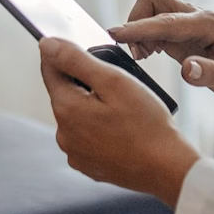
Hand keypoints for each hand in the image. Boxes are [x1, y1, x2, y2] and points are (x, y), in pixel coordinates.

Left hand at [40, 38, 198, 202]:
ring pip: (77, 116)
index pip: (50, 69)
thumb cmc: (146, 125)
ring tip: (122, 108)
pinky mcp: (88, 165)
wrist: (168, 169)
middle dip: (84, 83)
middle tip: (115, 83)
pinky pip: (87, 137)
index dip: (64, 53)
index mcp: (66, 109)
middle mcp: (63, 134)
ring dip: (92, 106)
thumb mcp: (113, 81)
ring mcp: (75, 153)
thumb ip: (76, 60)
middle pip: (65, 93)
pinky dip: (99, 128)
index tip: (82, 48)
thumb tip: (46, 44)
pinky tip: (121, 129)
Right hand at [109, 0, 213, 143]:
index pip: (165, 20)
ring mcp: (189, 24)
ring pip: (151, 10)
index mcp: (208, 24)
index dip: (139, 28)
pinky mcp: (183, 34)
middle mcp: (196, 17)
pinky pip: (154, 25)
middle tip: (137, 53)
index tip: (115, 35)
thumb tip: (187, 69)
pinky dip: (144, 37)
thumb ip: (211, 74)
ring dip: (139, 30)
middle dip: (136, 21)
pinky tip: (148, 55)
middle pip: (153, 0)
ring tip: (143, 57)